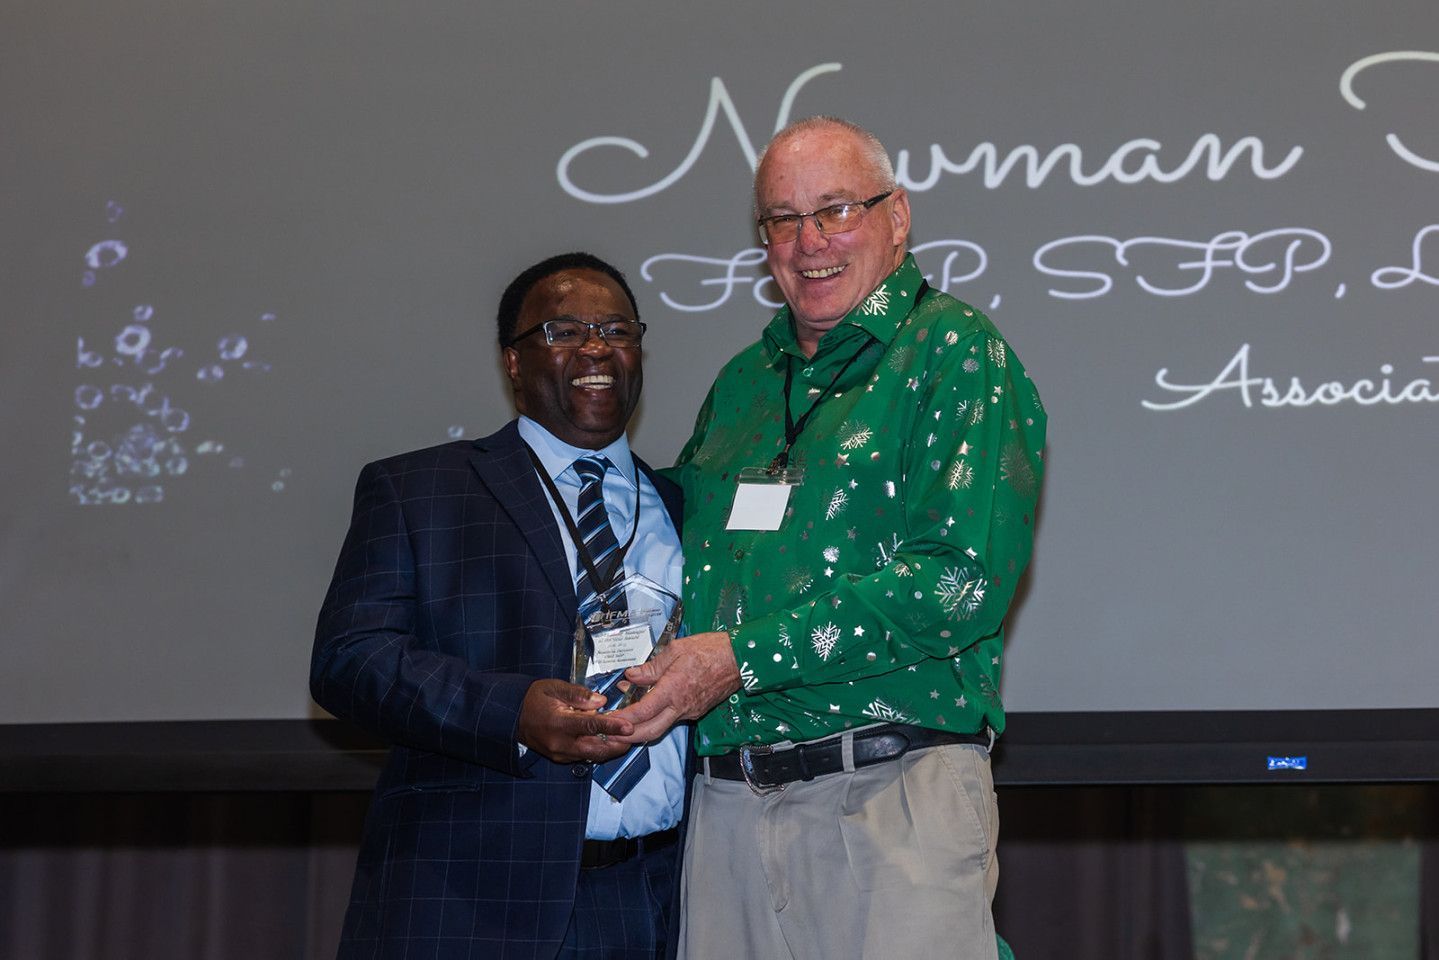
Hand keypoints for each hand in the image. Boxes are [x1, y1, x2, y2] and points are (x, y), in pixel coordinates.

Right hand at [517, 679, 634, 763]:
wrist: (513, 717)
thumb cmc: (534, 699)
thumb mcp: (554, 687)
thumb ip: (578, 695)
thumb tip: (601, 701)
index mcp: (558, 723)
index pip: (590, 726)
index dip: (612, 727)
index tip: (629, 727)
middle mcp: (560, 743)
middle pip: (596, 749)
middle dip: (618, 745)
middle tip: (634, 736)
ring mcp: (560, 754)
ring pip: (592, 756)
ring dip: (610, 748)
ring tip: (626, 738)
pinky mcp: (561, 759)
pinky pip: (584, 757)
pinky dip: (598, 749)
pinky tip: (608, 740)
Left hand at [610, 631, 740, 742]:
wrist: (739, 659)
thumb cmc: (710, 649)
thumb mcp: (676, 650)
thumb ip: (651, 666)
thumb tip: (632, 675)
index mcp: (673, 690)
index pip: (642, 712)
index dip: (623, 718)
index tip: (608, 719)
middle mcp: (681, 707)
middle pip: (650, 732)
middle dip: (628, 737)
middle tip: (611, 734)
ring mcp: (690, 712)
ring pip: (661, 728)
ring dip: (641, 730)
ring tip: (624, 724)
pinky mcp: (696, 711)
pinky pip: (672, 720)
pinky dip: (656, 720)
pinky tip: (647, 710)